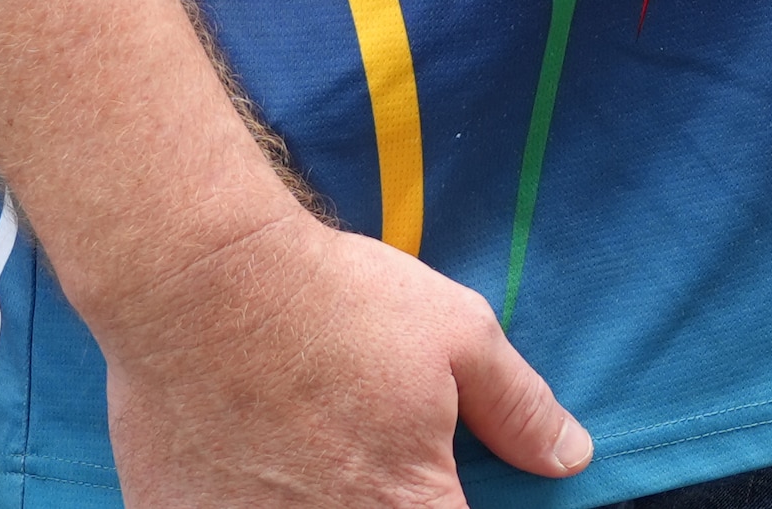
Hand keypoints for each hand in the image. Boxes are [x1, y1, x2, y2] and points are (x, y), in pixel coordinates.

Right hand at [93, 209, 589, 508]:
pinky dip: (248, 499)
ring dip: (315, 497)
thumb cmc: (338, 304)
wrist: (203, 284)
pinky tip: (251, 458)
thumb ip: (519, 411)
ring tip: (309, 446)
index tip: (442, 481)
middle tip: (366, 450)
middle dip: (386, 498)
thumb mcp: (461, 338)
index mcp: (407, 507)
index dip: (457, 507)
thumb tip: (568, 458)